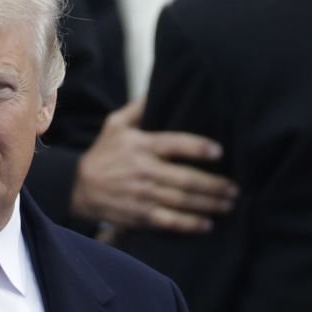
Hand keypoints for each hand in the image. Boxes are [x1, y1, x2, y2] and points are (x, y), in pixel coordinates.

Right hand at [71, 98, 232, 232]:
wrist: (76, 187)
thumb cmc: (102, 154)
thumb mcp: (115, 126)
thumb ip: (139, 109)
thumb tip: (159, 87)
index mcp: (141, 146)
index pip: (176, 145)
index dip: (199, 148)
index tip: (219, 152)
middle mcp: (143, 171)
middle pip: (186, 179)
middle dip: (214, 185)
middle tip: (235, 188)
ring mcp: (141, 195)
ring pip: (182, 201)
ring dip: (209, 204)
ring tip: (228, 204)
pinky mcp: (138, 215)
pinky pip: (168, 221)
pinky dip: (189, 224)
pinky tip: (206, 224)